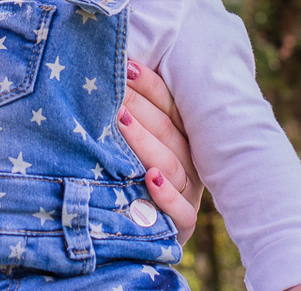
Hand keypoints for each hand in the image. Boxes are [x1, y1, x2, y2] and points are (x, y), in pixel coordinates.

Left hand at [118, 59, 202, 243]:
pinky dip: (166, 196)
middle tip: (114, 88)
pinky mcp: (183, 225)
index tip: (125, 66)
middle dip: (139, 106)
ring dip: (145, 142)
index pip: (169, 105)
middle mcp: (189, 162)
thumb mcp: (130, 144)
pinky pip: (181, 212)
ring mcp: (190, 193)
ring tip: (120, 120)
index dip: (149, 85)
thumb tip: (111, 69)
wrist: (135, 234)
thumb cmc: (128, 177)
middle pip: (168, 131)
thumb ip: (127, 112)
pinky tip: (150, 178)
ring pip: (171, 165)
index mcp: (182, 137)